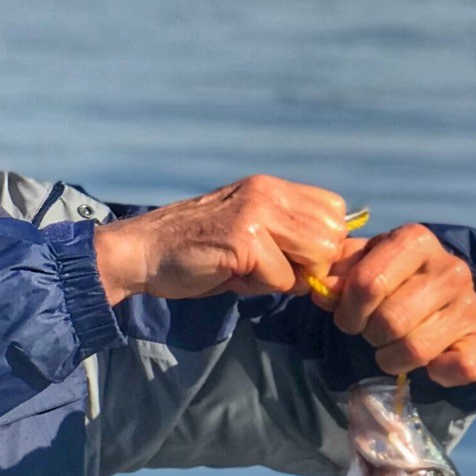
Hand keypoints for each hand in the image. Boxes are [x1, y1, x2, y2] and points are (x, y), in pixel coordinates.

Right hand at [94, 175, 347, 305]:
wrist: (140, 253)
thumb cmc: (190, 250)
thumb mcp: (245, 229)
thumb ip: (284, 235)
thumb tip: (326, 261)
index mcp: (272, 187)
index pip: (335, 211)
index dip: (320, 243)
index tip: (289, 259)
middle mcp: (269, 193)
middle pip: (331, 237)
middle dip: (308, 265)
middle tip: (269, 271)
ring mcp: (257, 214)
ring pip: (314, 256)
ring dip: (287, 277)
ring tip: (250, 274)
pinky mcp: (244, 240)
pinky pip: (281, 278)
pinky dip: (259, 288)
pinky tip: (230, 277)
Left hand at [323, 225, 475, 386]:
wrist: (444, 291)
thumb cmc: (392, 276)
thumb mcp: (361, 264)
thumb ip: (337, 274)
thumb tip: (323, 288)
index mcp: (414, 241)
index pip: (367, 284)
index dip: (348, 311)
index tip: (349, 316)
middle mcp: (450, 268)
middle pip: (389, 322)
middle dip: (369, 334)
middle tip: (373, 330)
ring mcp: (471, 302)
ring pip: (415, 349)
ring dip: (391, 357)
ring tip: (392, 343)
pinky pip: (460, 368)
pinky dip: (437, 373)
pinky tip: (430, 361)